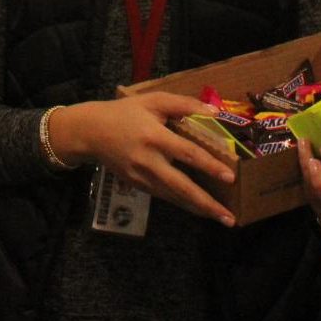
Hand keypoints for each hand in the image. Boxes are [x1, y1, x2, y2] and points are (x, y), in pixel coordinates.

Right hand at [49, 93, 236, 224]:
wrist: (89, 131)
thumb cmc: (124, 113)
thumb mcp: (151, 101)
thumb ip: (182, 104)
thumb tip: (214, 112)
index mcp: (154, 136)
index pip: (187, 153)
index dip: (209, 166)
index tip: (230, 177)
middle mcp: (149, 160)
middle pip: (182, 186)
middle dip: (207, 203)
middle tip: (230, 218)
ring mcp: (142, 176)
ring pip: (175, 197)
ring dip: (199, 209)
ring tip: (223, 219)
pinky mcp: (137, 185)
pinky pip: (164, 196)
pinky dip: (183, 203)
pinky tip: (198, 208)